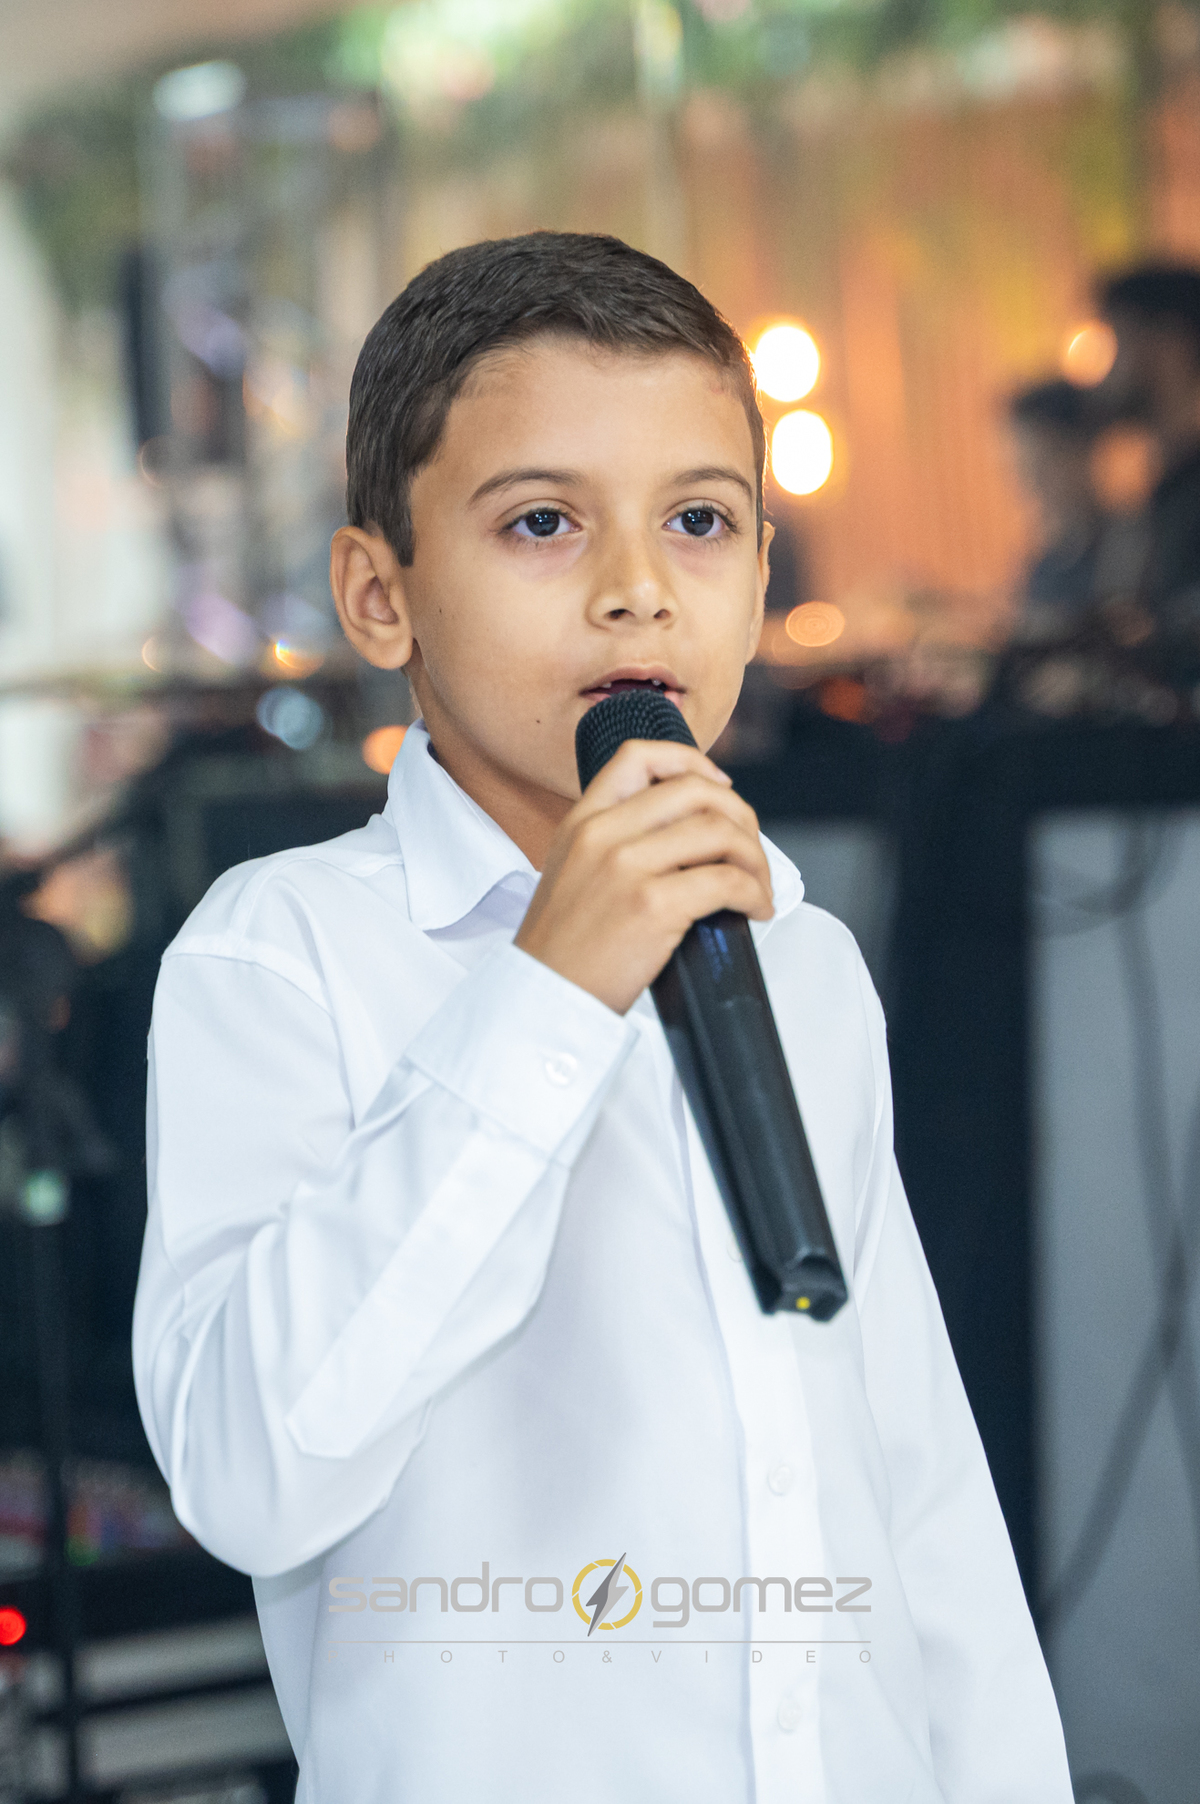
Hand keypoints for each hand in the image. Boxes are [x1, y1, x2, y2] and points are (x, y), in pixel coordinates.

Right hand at [514, 739, 772, 1013]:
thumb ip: (610, 842)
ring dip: (755, 859)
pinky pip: (727, 881)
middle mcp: (602, 834)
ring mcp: (626, 867)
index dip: (691, 761)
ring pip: (720, 831)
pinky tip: (753, 910)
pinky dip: (755, 894)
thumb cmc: (563, 950)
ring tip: (757, 887)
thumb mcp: (569, 871)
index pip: (639, 756)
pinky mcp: (652, 906)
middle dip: (740, 817)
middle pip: (696, 790)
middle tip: (750, 851)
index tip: (719, 787)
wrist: (544, 998)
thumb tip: (683, 835)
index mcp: (581, 821)